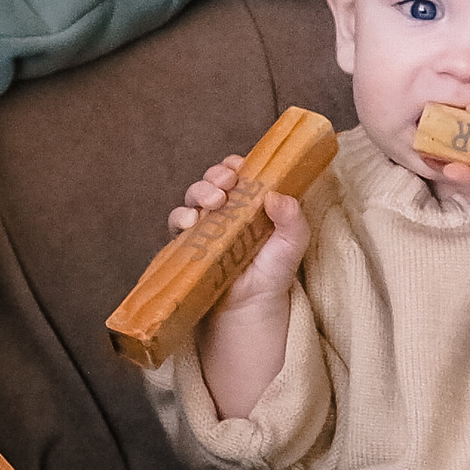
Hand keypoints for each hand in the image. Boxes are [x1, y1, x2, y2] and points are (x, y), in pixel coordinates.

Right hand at [169, 159, 309, 314]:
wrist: (252, 305)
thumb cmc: (273, 271)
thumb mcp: (292, 243)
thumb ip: (292, 218)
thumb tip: (276, 195)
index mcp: (251, 200)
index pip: (239, 171)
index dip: (236, 164)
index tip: (240, 166)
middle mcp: (226, 208)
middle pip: (214, 179)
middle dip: (217, 174)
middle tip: (227, 182)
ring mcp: (206, 224)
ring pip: (194, 196)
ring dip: (200, 191)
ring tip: (214, 201)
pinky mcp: (189, 242)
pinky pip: (177, 223)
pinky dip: (180, 216)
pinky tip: (191, 221)